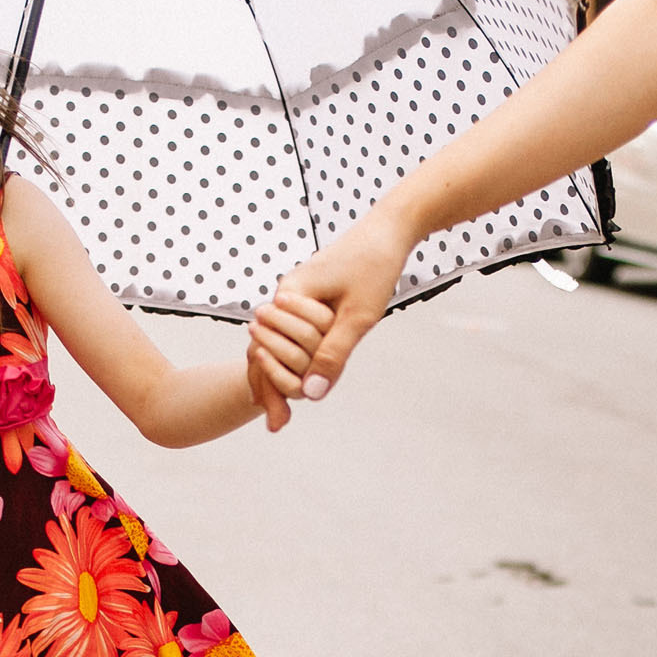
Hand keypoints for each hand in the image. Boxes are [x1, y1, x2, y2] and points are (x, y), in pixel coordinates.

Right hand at [253, 212, 418, 428]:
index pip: (269, 351)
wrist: (388, 231)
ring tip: (279, 415)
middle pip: (267, 350)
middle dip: (273, 385)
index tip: (277, 424)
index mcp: (289, 295)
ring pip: (279, 344)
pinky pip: (294, 335)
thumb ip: (334, 355)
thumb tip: (311, 394)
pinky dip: (295, 361)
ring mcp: (295, 298)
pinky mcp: (308, 300)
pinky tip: (300, 384)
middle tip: (276, 425)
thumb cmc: (375, 266)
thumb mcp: (360, 317)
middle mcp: (285, 295)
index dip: (274, 389)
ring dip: (283, 375)